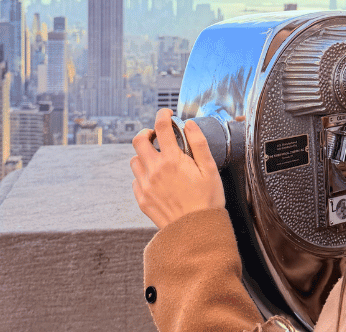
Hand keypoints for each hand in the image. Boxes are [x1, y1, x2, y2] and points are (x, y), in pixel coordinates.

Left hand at [130, 108, 225, 228]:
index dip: (163, 114)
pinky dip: (143, 174)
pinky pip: (135, 180)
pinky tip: (156, 179)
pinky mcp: (142, 199)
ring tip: (158, 159)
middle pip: (138, 140)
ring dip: (144, 155)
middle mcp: (155, 170)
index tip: (166, 114)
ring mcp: (145, 185)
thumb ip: (199, 143)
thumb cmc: (207, 201)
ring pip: (134, 160)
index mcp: (172, 160)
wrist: (195, 232)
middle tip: (157, 135)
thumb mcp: (210, 169)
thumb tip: (189, 125)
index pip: (162, 126)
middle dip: (147, 133)